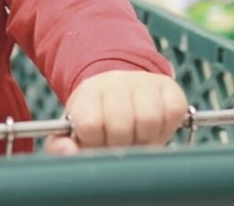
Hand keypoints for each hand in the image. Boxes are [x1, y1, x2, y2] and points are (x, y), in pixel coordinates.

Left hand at [43, 70, 187, 153]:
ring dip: (145, 136)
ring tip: (137, 134)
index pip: (90, 124)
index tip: (96, 139)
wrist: (124, 93)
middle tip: (119, 140)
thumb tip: (68, 150)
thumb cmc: (98, 120)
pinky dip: (167, 126)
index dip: (95, 140)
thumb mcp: (74, 132)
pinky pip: (173, 112)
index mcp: (87, 94)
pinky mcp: (170, 88)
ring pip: (149, 119)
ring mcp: (144, 82)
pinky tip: (155, 125)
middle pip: (120, 125)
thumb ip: (60, 146)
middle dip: (120, 142)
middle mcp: (115, 82)